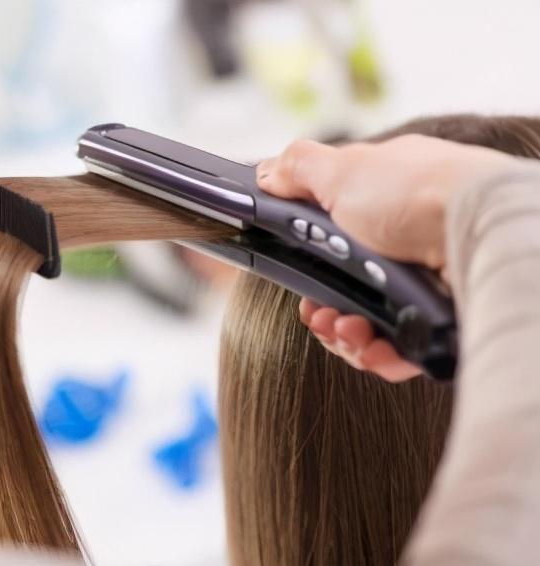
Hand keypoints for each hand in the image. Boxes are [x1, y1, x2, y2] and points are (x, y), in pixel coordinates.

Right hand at [257, 134, 518, 380]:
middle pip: (347, 293)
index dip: (309, 268)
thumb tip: (266, 171)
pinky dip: (379, 354)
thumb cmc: (416, 192)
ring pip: (369, 327)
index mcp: (381, 205)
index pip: (333, 244)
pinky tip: (374, 346)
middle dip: (324, 312)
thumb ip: (297, 169)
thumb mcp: (341, 169)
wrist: (479, 231)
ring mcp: (424, 284)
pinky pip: (398, 351)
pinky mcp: (441, 321)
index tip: (297, 281)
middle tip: (321, 315)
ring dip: (346, 336)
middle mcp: (405, 245)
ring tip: (349, 329)